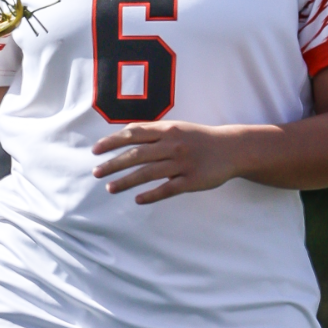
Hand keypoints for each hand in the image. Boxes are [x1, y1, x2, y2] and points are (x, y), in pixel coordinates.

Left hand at [93, 121, 245, 203]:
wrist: (232, 148)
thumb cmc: (200, 138)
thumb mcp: (178, 128)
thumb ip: (154, 131)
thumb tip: (125, 133)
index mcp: (168, 130)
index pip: (134, 134)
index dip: (112, 142)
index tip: (96, 150)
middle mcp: (173, 145)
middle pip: (137, 155)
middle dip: (113, 164)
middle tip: (95, 172)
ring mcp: (183, 163)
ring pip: (148, 173)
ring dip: (126, 181)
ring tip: (110, 188)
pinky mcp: (192, 180)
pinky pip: (168, 189)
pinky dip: (151, 195)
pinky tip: (138, 199)